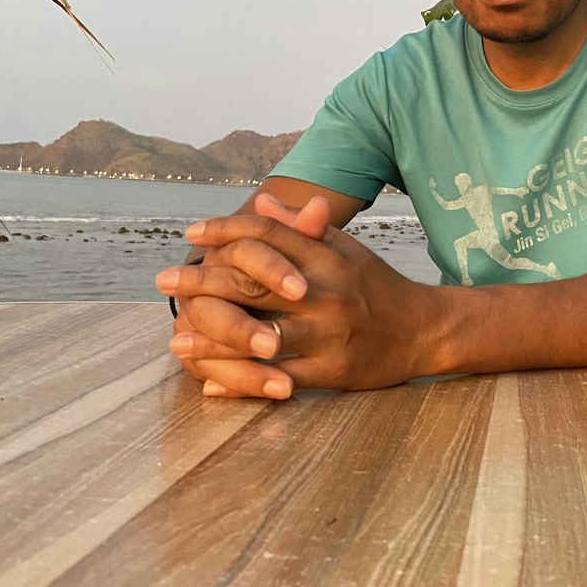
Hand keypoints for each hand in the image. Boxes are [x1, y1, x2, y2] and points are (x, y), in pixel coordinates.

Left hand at [157, 194, 433, 397]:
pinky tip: (208, 382)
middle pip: (254, 282)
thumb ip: (301, 228)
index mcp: (326, 258)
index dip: (226, 230)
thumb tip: (261, 202)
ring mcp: (327, 334)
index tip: (191, 232)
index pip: (268, 236)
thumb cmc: (374, 284)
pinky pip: (278, 379)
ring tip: (175, 338)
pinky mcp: (330, 372)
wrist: (422, 329)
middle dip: (204, 280)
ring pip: (260, 336)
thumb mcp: (343, 249)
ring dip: (213, 339)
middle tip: (164, 279)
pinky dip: (241, 383)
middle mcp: (324, 292)